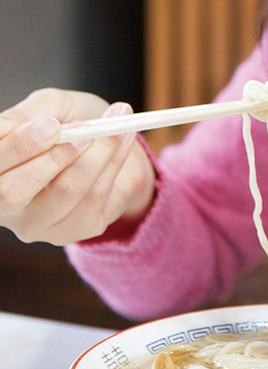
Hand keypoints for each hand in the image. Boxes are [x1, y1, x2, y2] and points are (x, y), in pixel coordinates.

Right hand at [0, 88, 154, 244]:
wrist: (111, 146)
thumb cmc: (73, 123)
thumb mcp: (50, 107)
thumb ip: (27, 113)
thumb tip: (6, 125)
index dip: (16, 147)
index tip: (50, 124)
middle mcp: (4, 206)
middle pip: (12, 192)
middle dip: (52, 157)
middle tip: (83, 130)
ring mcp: (37, 224)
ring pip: (65, 191)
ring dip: (95, 154)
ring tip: (113, 127)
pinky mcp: (73, 230)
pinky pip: (95, 197)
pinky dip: (113, 163)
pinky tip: (123, 140)